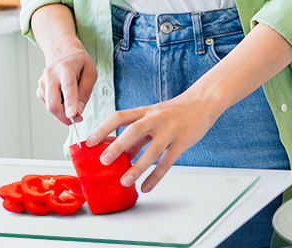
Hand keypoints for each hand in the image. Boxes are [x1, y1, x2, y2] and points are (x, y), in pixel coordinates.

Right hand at [37, 42, 96, 124]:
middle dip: (64, 117)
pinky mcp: (40, 89)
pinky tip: (64, 98)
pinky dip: (58, 107)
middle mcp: (51, 74)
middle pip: (53, 102)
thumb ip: (85, 92)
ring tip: (73, 104)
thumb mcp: (91, 72)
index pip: (67, 86)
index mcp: (66, 67)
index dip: (70, 102)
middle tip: (77, 119)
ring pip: (50, 106)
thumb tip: (78, 112)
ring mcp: (43, 81)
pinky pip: (48, 105)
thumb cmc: (79, 62)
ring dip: (62, 112)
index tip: (72, 115)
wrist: (62, 51)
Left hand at [87, 94, 223, 192]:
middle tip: (104, 161)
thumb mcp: (152, 118)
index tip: (89, 142)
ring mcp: (170, 131)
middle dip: (118, 146)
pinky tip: (147, 187)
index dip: (103, 129)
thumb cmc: (173, 112)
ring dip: (137, 167)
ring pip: (152, 150)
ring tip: (125, 181)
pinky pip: (168, 162)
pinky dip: (156, 176)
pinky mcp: (182, 142)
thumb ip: (137, 135)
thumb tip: (120, 155)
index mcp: (144, 111)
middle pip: (134, 131)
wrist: (202, 103)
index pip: (119, 117)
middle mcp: (155, 119)